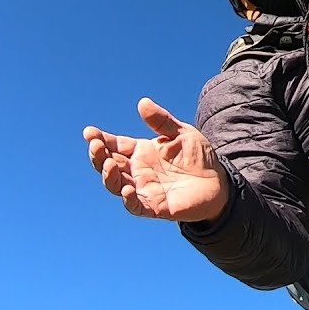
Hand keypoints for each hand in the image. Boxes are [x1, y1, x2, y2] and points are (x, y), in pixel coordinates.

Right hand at [83, 97, 230, 222]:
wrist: (218, 181)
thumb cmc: (197, 156)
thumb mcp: (181, 133)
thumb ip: (162, 121)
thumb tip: (142, 102)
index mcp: (141, 152)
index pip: (115, 145)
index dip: (100, 139)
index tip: (89, 132)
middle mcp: (137, 171)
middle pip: (109, 164)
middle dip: (99, 155)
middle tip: (96, 145)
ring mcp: (143, 189)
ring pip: (116, 185)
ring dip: (108, 176)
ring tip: (109, 163)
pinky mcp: (154, 207)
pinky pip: (135, 206)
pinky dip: (128, 200)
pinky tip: (127, 190)